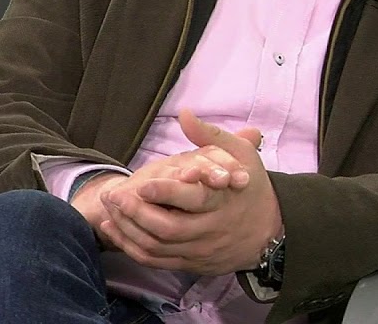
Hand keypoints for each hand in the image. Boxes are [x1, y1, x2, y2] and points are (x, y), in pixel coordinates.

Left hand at [72, 127, 261, 248]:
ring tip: (108, 209)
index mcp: (223, 202)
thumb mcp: (241, 155)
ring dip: (129, 229)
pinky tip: (115, 228)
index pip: (193, 201)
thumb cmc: (250, 187)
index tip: (142, 184)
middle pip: (169, 228)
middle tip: (114, 196)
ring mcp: (199, 250)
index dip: (166, 193)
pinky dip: (131, 246)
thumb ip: (210, 134)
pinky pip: (155, 260)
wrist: (268, 230)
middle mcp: (211, 230)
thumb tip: (185, 114)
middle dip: (137, 213)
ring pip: (157, 247)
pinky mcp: (190, 263)